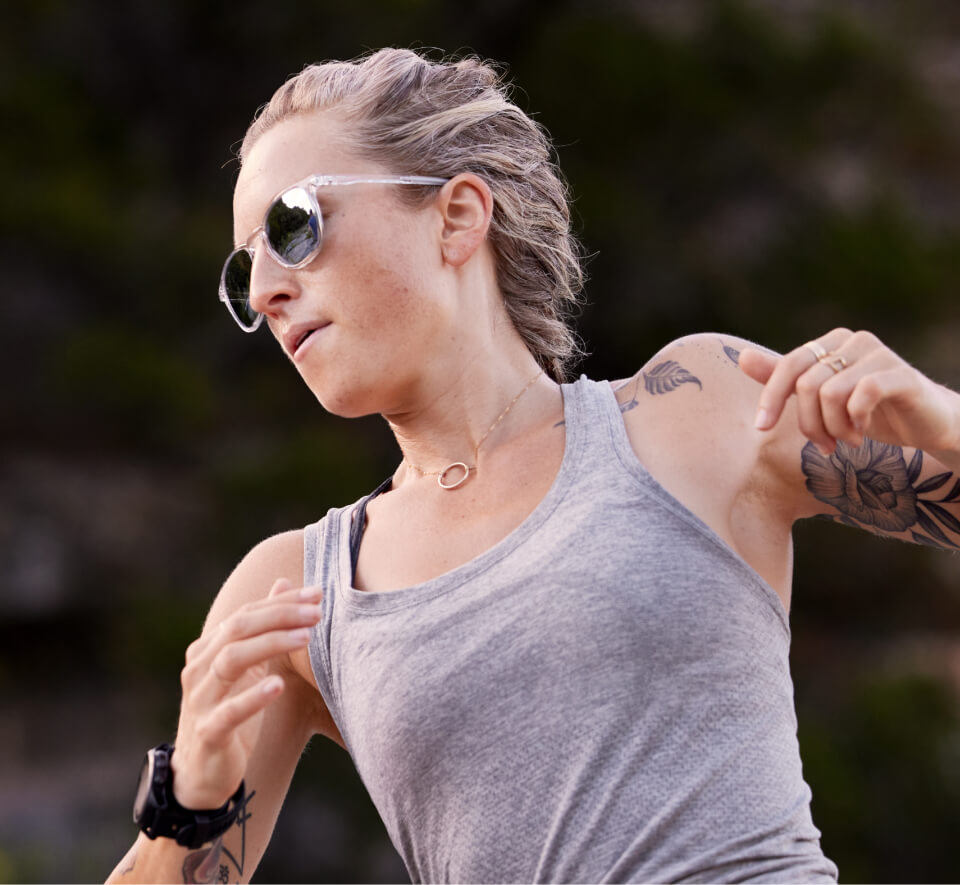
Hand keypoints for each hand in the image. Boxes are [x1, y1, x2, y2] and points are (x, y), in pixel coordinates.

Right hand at [170, 578, 321, 808]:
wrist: (199, 775)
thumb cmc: (229, 713)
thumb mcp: (248, 667)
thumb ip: (263, 627)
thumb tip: (283, 583)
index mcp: (208, 649)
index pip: (245, 614)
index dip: (281, 601)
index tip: (317, 593)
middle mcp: (199, 669)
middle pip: (237, 629)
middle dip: (279, 615)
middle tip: (316, 612)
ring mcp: (200, 700)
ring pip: (231, 660)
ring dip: (270, 645)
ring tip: (306, 638)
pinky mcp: (208, 732)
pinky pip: (229, 712)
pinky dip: (254, 697)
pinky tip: (278, 686)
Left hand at [739, 328, 959, 460]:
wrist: (927, 424)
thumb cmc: (870, 411)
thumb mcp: (820, 398)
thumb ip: (784, 378)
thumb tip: (743, 358)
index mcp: (831, 343)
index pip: (787, 366)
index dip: (769, 399)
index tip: (761, 428)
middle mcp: (854, 341)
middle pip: (806, 385)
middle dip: (808, 424)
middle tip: (824, 445)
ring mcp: (880, 354)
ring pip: (830, 394)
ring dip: (833, 428)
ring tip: (847, 439)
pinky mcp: (902, 375)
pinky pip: (862, 395)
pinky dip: (856, 422)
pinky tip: (863, 431)